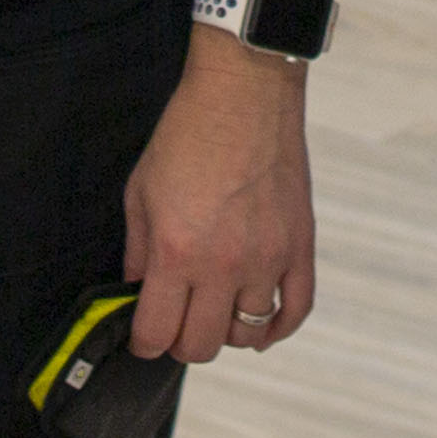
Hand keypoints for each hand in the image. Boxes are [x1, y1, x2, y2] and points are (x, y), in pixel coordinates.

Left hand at [123, 32, 317, 364]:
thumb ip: (137, 251)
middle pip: (201, 345)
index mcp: (177, 251)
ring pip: (248, 335)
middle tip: (176, 320)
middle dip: (180, 341)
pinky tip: (261, 324)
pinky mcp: (299, 246)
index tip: (143, 336)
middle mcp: (224, 264)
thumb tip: (138, 292)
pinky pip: (296, 310)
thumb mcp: (140, 190)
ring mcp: (267, 258)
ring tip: (216, 308)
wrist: (244, 92)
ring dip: (226, 329)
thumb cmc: (189, 133)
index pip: (156, 333)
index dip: (143, 342)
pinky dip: (277, 328)